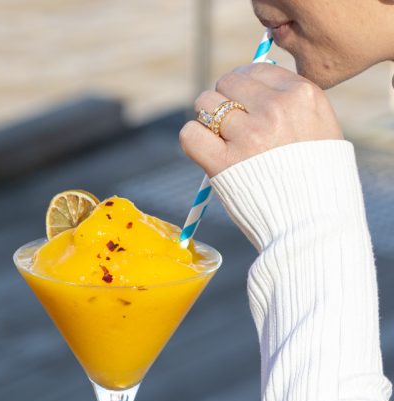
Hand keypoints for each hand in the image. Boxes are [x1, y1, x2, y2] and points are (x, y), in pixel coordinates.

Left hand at [180, 63, 342, 177]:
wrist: (314, 220)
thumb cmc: (317, 176)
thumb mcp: (319, 126)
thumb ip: (290, 102)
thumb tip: (250, 81)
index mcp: (302, 94)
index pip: (257, 70)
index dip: (244, 86)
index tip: (244, 103)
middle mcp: (275, 108)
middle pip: (227, 83)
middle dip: (224, 100)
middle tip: (230, 124)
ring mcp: (248, 134)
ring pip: (205, 104)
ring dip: (206, 119)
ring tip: (221, 140)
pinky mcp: (223, 161)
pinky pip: (190, 133)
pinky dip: (192, 139)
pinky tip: (206, 150)